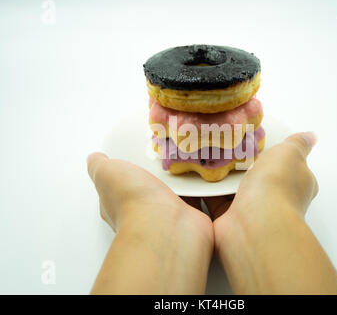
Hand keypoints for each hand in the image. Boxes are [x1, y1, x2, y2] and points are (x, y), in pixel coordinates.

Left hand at [87, 153, 212, 293]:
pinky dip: (201, 187)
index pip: (121, 184)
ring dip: (181, 178)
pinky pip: (198, 197)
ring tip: (189, 155)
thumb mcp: (106, 173)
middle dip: (159, 171)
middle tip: (169, 151)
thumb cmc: (133, 201)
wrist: (165, 225)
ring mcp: (168, 215)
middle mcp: (143, 212)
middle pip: (150, 186)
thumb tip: (94, 158)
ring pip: (175, 192)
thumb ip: (99, 165)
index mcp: (119, 202)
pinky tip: (203, 172)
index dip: (128, 170)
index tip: (138, 154)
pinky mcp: (190, 216)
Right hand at [204, 132, 336, 293]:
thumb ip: (297, 143)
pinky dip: (205, 192)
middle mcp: (277, 201)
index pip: (289, 168)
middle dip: (244, 166)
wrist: (254, 223)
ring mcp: (252, 213)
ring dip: (223, 178)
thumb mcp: (290, 153)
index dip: (276, 157)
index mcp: (297, 184)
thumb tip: (311, 136)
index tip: (258, 143)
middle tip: (226, 146)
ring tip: (207, 156)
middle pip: (260, 179)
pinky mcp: (229, 220)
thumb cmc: (276, 185)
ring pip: (236, 190)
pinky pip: (215, 201)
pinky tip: (196, 176)